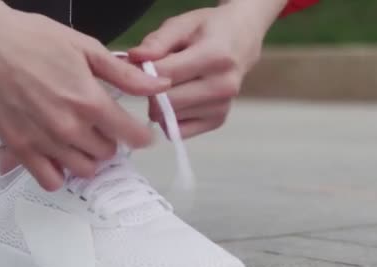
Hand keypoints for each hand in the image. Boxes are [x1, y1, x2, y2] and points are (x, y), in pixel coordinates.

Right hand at [0, 0, 170, 190]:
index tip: (139, 133)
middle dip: (110, 142)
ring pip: (84, 170)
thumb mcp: (86, 48)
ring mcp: (44, 142)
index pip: (131, 136)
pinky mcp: (20, 150)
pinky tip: (57, 155)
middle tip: (99, 126)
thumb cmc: (35, 39)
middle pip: (107, 154)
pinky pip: (50, 180)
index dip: (140, 136)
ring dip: (88, 158)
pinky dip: (59, 172)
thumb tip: (161, 86)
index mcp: (90, 101)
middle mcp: (70, 128)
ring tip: (79, 139)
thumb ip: (125, 74)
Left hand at [129, 0, 284, 138]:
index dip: (143, 71)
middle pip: (165, 103)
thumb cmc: (208, 30)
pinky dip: (172, 118)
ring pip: (169, 118)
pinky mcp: (218, 121)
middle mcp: (222, 86)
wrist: (241, 41)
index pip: (163, 76)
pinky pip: (178, 131)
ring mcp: (222, 107)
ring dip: (162, 104)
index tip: (142, 63)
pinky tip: (180, 99)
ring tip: (173, 84)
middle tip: (155, 76)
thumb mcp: (181, 24)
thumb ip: (156, 42)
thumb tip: (135, 59)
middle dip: (151, 91)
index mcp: (215, 56)